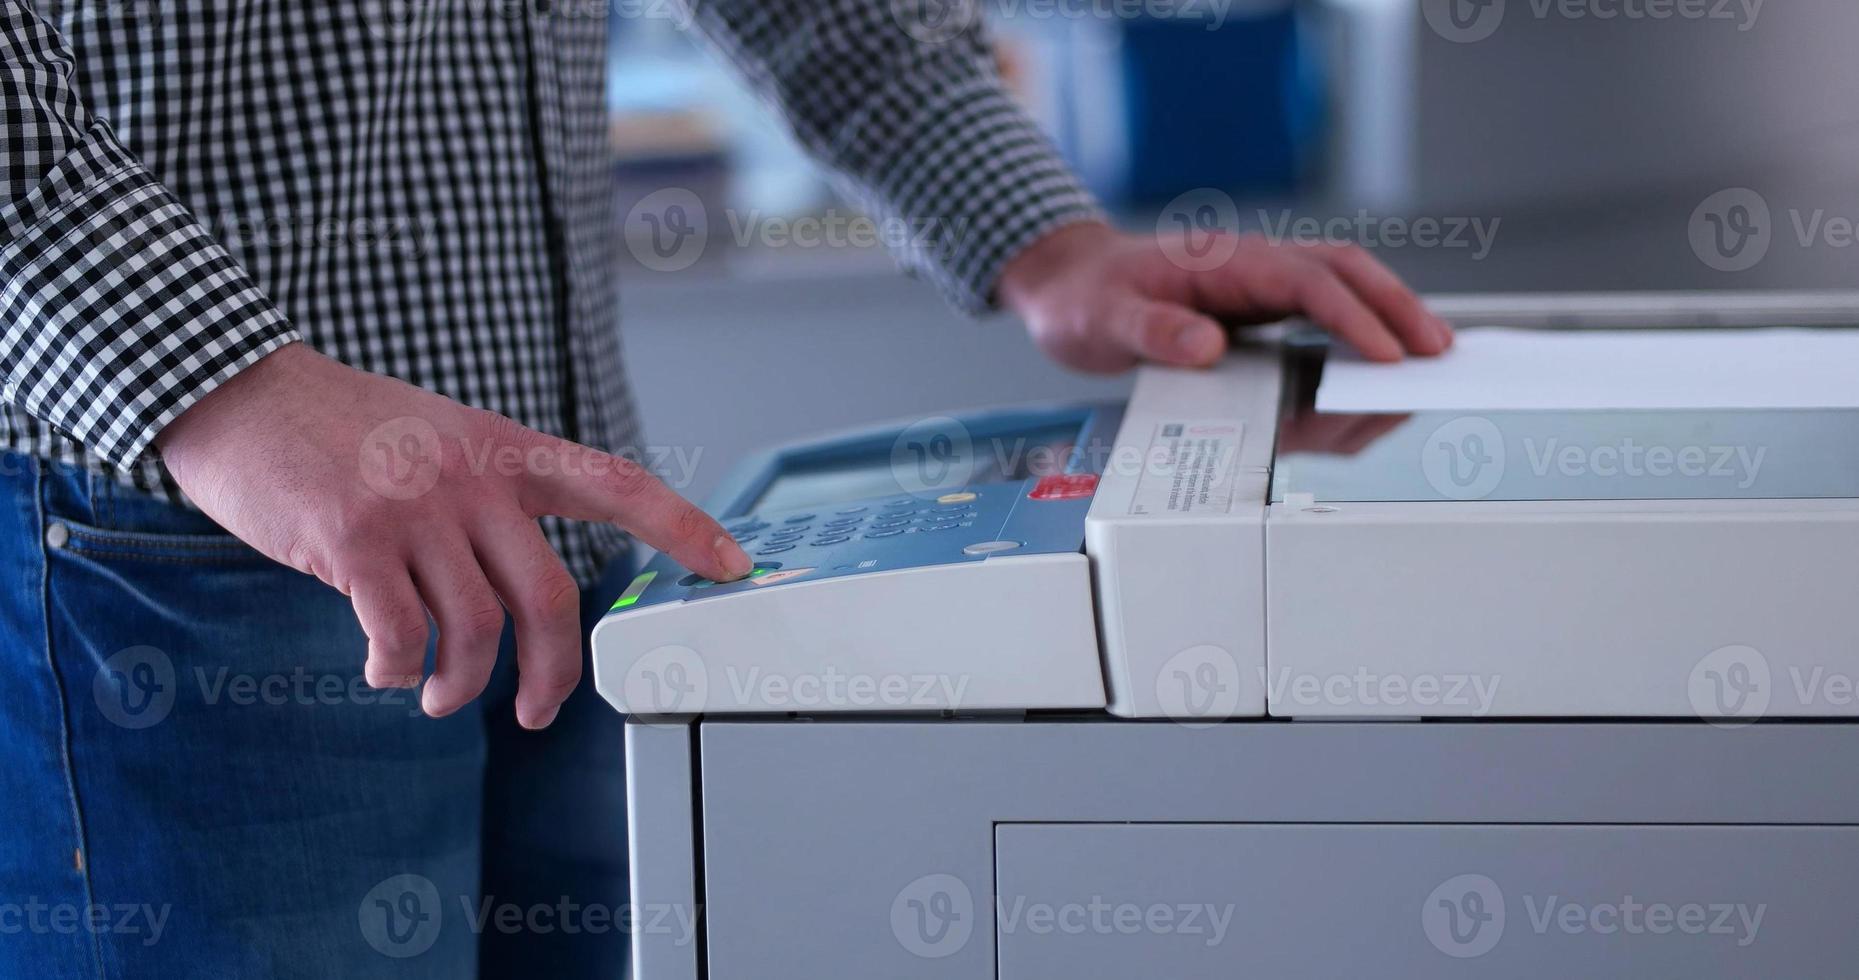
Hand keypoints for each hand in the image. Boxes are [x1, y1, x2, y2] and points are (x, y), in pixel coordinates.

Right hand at [155, 342, 751, 728]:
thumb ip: (490, 495)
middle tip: (535, 710)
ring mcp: (416, 509)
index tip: (734, 564)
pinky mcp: (356, 541)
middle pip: (550, 597)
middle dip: (554, 672)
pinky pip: (400, 634)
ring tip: (433, 695)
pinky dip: (394, 668)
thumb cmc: (343, 425)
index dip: (683, 528)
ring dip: (459, 685)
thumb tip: (518, 591)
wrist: (240, 391)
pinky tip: (383, 668)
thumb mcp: (441, 433)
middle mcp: (473, 478)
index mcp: (505, 450)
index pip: (618, 486)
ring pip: (475, 629)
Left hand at [998, 221, 1452, 371]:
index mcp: (1224, 262)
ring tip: (1422, 367)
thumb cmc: (1086, 300)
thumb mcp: (1104, 321)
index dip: (1352, 317)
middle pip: (1345, 275)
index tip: (1385, 354)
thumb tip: (1206, 345)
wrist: (1069, 286)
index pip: (1306, 281)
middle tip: (1438, 353)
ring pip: (1342, 293)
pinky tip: (1372, 375)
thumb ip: (1152, 332)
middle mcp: (1252, 269)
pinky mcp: (1258, 312)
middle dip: (1397, 310)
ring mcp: (1259, 289)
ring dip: (1387, 323)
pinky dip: (1355, 343)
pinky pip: (1320, 320)